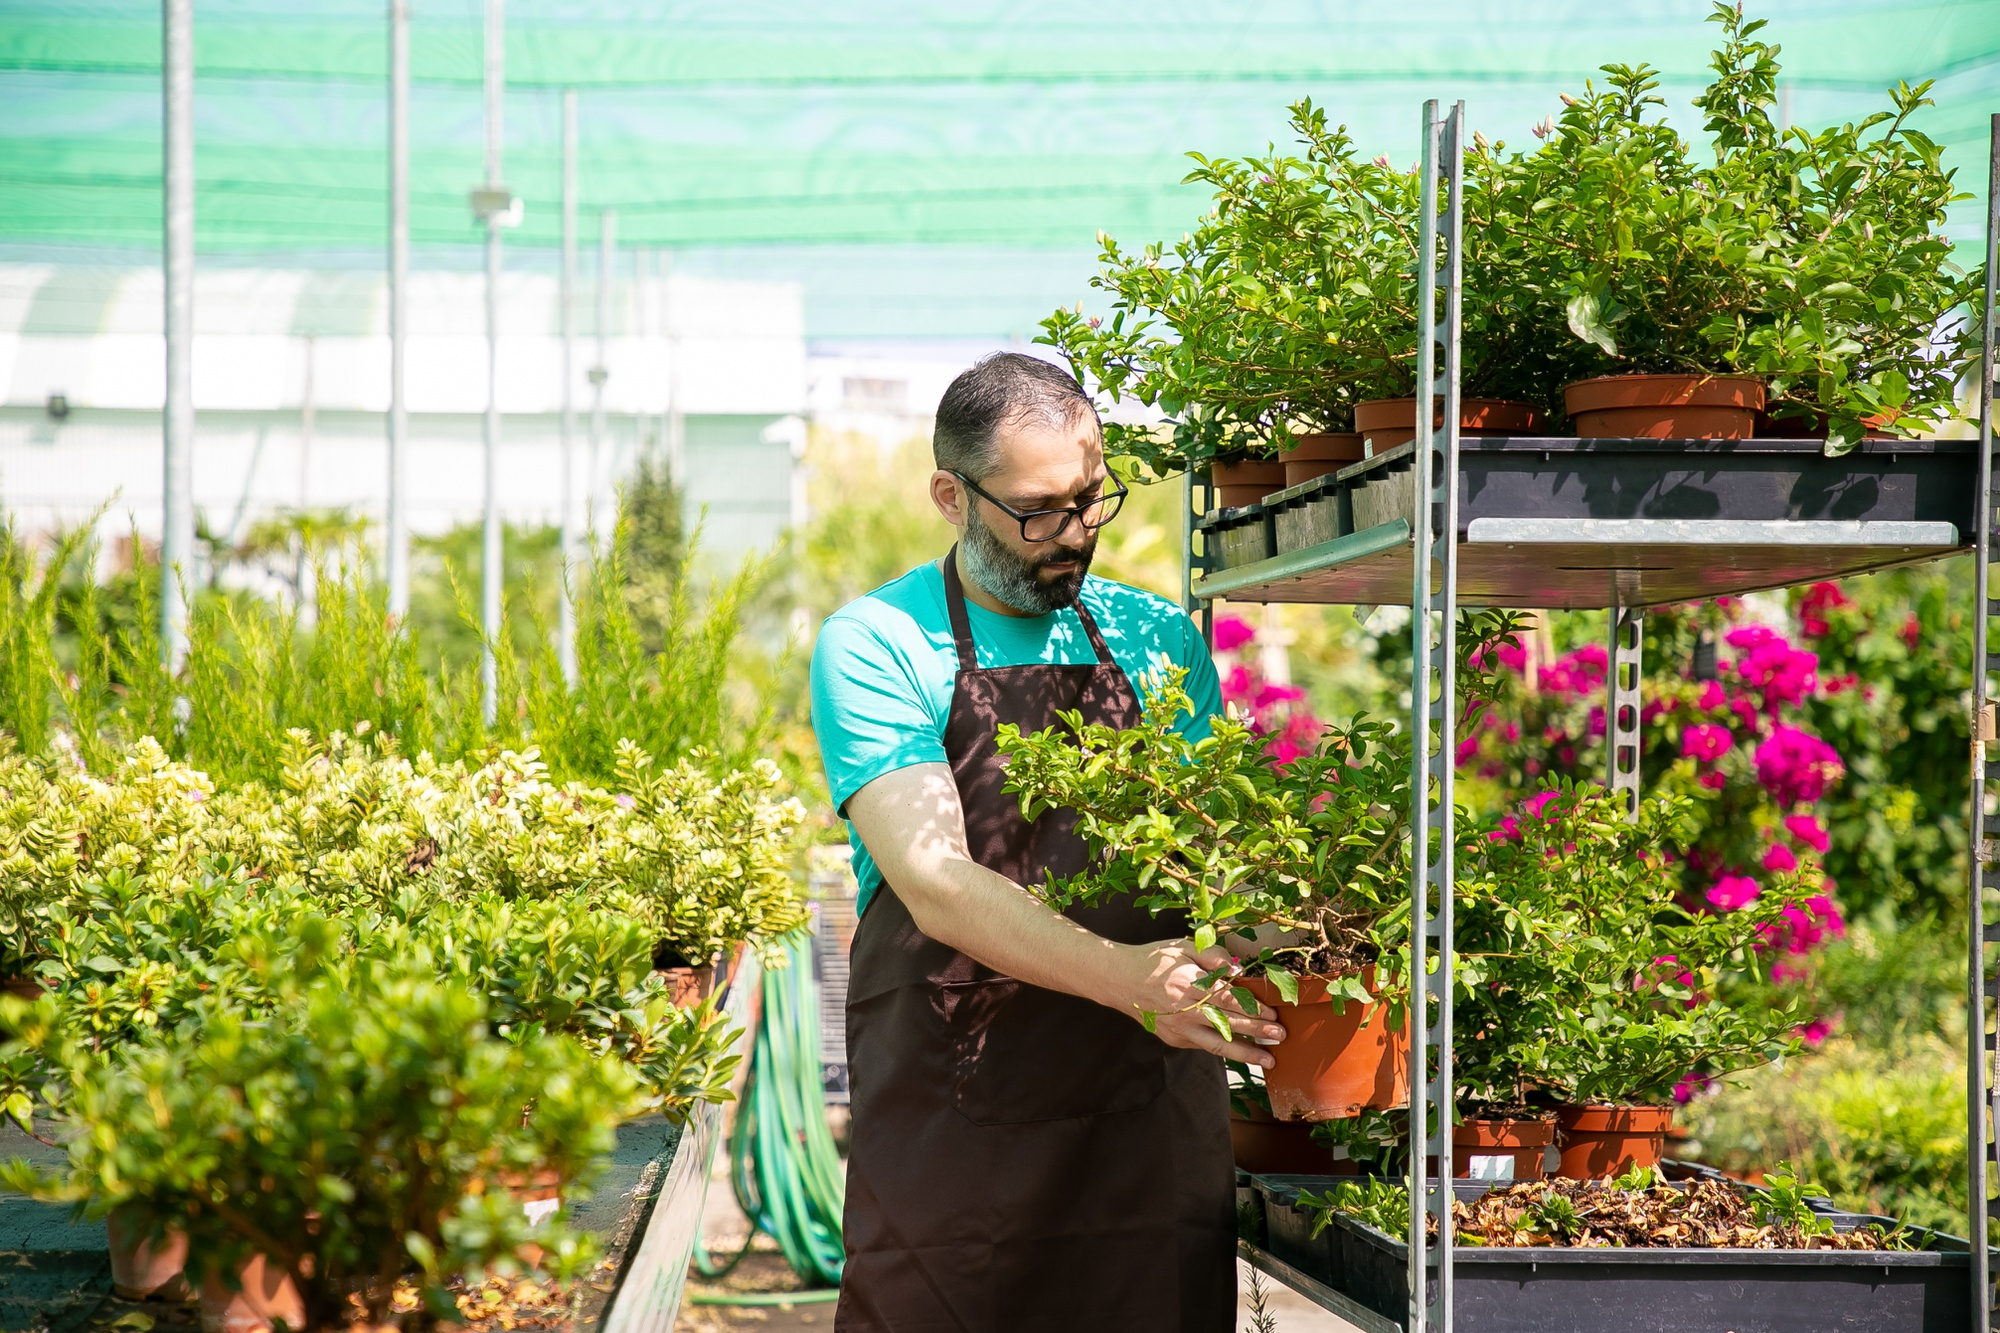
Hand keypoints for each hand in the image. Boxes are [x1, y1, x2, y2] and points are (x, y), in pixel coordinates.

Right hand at [1107, 939, 1286, 1067]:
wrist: (1118, 980)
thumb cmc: (1154, 960)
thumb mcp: (1183, 946)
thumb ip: (1212, 956)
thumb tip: (1237, 970)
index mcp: (1189, 983)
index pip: (1228, 999)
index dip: (1252, 1007)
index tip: (1272, 1012)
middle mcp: (1185, 1010)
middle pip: (1229, 1023)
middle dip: (1258, 1030)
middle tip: (1281, 1035)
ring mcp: (1179, 1028)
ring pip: (1218, 1044)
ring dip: (1246, 1053)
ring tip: (1269, 1059)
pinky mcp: (1175, 1040)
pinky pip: (1205, 1045)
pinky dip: (1225, 1049)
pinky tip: (1243, 1053)